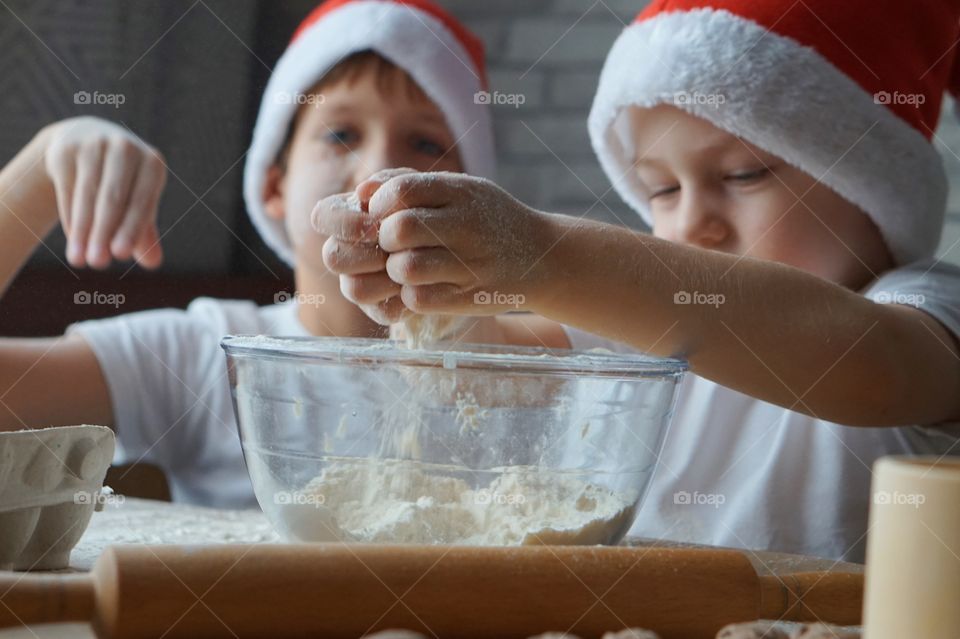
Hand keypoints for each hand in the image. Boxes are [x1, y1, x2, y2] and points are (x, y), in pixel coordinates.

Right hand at [43, 117, 165, 268]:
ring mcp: (94, 145)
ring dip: (83, 231)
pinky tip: (73, 240)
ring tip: (79, 260)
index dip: (131, 228)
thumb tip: (154, 263)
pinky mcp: (67, 149)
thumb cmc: (123, 181)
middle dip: (104, 233)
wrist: (85, 140)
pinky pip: (68, 189)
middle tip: (98, 263)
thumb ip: (145, 232)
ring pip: (87, 195)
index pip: (142, 201)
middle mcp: (125, 148)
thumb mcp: (138, 201)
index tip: (120, 255)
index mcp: (152, 163)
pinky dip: (70, 218)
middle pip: (112, 198)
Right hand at [313, 168, 416, 324]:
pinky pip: (383, 311)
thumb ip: (391, 185)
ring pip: (355, 289)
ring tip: (415, 264)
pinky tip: (423, 285)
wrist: (463, 244)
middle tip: (395, 248)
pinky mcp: (381, 308)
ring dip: (388, 276)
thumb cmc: (431, 208)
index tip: (375, 224)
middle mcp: (346, 251)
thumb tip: (364, 191)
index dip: (343, 223)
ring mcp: (360, 281)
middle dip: (367, 253)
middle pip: (334, 257)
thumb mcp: (416, 189)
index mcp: (347, 216)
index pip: (323, 216)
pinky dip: (405, 300)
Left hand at [366, 171, 554, 315]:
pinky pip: (419, 299)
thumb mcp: (460, 190)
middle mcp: (468, 225)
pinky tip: (420, 288)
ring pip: (405, 268)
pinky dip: (409, 296)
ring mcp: (471, 263)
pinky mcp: (472, 297)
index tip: (383, 216)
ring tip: (404, 269)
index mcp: (461, 191)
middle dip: (383, 240)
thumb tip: (362, 191)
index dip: (380, 205)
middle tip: (391, 246)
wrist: (545, 256)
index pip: (401, 190)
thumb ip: (410, 183)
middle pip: (399, 229)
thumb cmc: (489, 220)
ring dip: (395, 271)